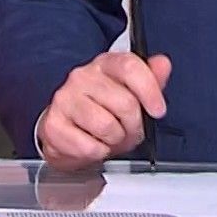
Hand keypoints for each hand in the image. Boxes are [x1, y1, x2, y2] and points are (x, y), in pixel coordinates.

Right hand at [36, 52, 171, 171]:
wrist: (66, 132)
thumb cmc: (100, 112)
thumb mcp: (130, 95)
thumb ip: (150, 79)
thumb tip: (163, 64)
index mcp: (104, 65)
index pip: (130, 67)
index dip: (150, 91)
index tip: (158, 110)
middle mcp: (82, 77)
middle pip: (125, 103)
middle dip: (133, 126)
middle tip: (128, 130)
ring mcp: (65, 99)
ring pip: (107, 126)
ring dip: (114, 141)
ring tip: (109, 137)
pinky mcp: (53, 124)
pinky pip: (89, 147)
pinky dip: (97, 153)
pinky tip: (92, 144)